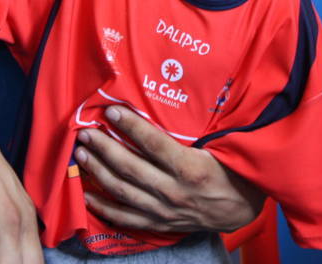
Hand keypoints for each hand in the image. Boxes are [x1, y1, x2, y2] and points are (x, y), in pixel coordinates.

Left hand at [73, 106, 263, 233]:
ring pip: (122, 190)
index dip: (130, 126)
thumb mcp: (216, 147)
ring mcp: (163, 210)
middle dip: (103, 148)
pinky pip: (125, 218)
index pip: (153, 144)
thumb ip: (193, 129)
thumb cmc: (228, 169)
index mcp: (189, 168)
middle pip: (129, 167)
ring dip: (98, 171)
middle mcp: (172, 191)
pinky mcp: (158, 223)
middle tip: (85, 132)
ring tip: (81, 155)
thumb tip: (171, 97)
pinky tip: (86, 194)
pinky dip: (104, 207)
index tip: (111, 111)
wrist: (240, 209)